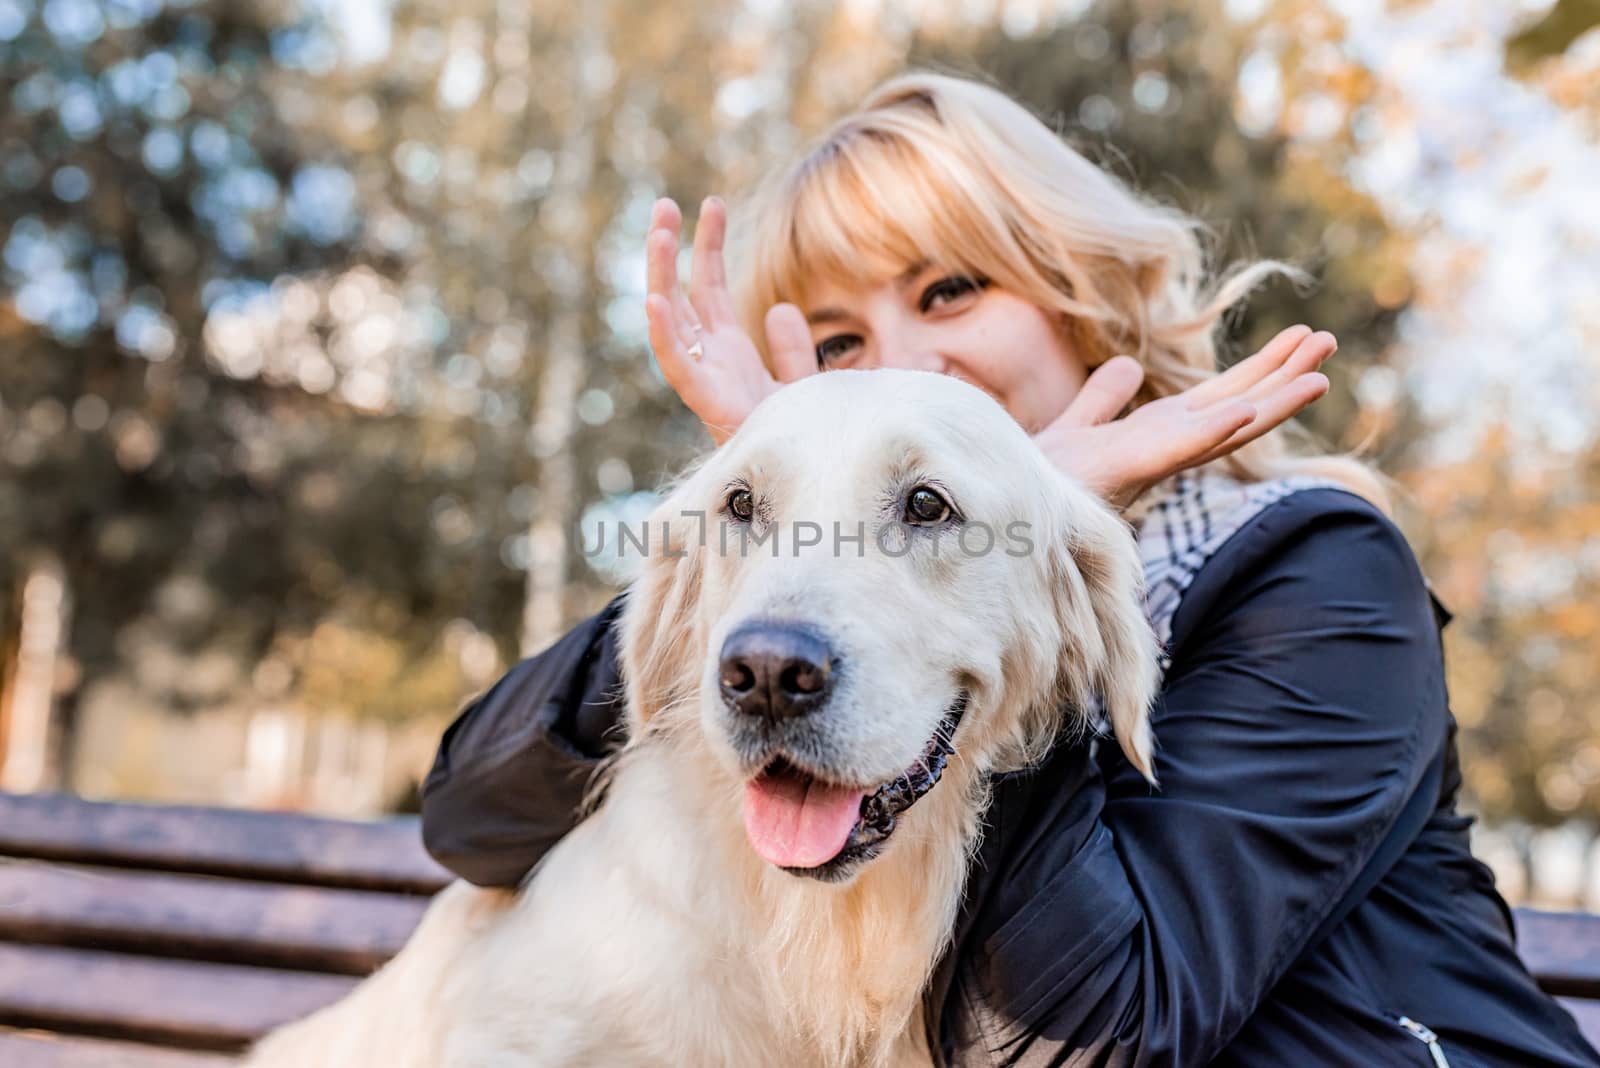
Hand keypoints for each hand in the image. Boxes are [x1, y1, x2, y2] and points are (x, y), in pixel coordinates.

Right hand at [644, 197, 816, 444]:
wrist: (809, 484)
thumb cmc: (801, 443)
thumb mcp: (801, 387)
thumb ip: (792, 351)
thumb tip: (781, 309)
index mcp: (728, 356)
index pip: (709, 290)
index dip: (707, 248)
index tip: (710, 205)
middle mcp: (710, 364)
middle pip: (681, 296)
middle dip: (671, 251)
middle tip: (664, 203)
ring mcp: (707, 381)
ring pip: (673, 322)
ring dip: (662, 277)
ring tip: (660, 233)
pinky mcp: (709, 403)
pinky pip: (679, 367)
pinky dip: (665, 335)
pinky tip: (655, 299)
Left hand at [1034, 325, 1337, 509]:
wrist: (998, 510)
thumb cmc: (1036, 481)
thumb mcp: (1074, 429)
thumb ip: (1101, 401)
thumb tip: (1125, 368)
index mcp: (1151, 439)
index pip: (1218, 401)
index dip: (1259, 373)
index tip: (1300, 342)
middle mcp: (1158, 452)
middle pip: (1235, 408)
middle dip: (1281, 377)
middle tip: (1329, 341)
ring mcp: (1147, 464)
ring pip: (1221, 429)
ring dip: (1271, 403)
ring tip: (1320, 377)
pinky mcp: (1124, 472)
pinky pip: (1173, 450)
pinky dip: (1209, 432)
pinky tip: (1244, 411)